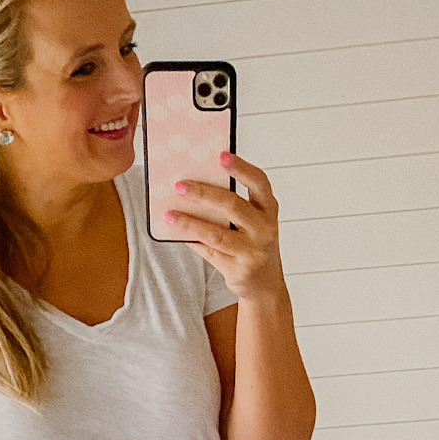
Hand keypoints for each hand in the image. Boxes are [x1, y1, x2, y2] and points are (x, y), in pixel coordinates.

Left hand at [162, 152, 283, 301]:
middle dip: (203, 194)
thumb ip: (232, 205)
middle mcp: (264, 228)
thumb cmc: (253, 243)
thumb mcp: (252, 221)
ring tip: (170, 215)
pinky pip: (209, 252)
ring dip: (190, 223)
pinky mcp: (238, 269)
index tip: (221, 156)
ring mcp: (252, 251)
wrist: (265, 283)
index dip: (241, 168)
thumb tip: (193, 186)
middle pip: (232, 206)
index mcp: (268, 209)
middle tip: (180, 186)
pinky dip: (192, 241)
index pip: (259, 182)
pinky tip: (177, 234)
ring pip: (216, 233)